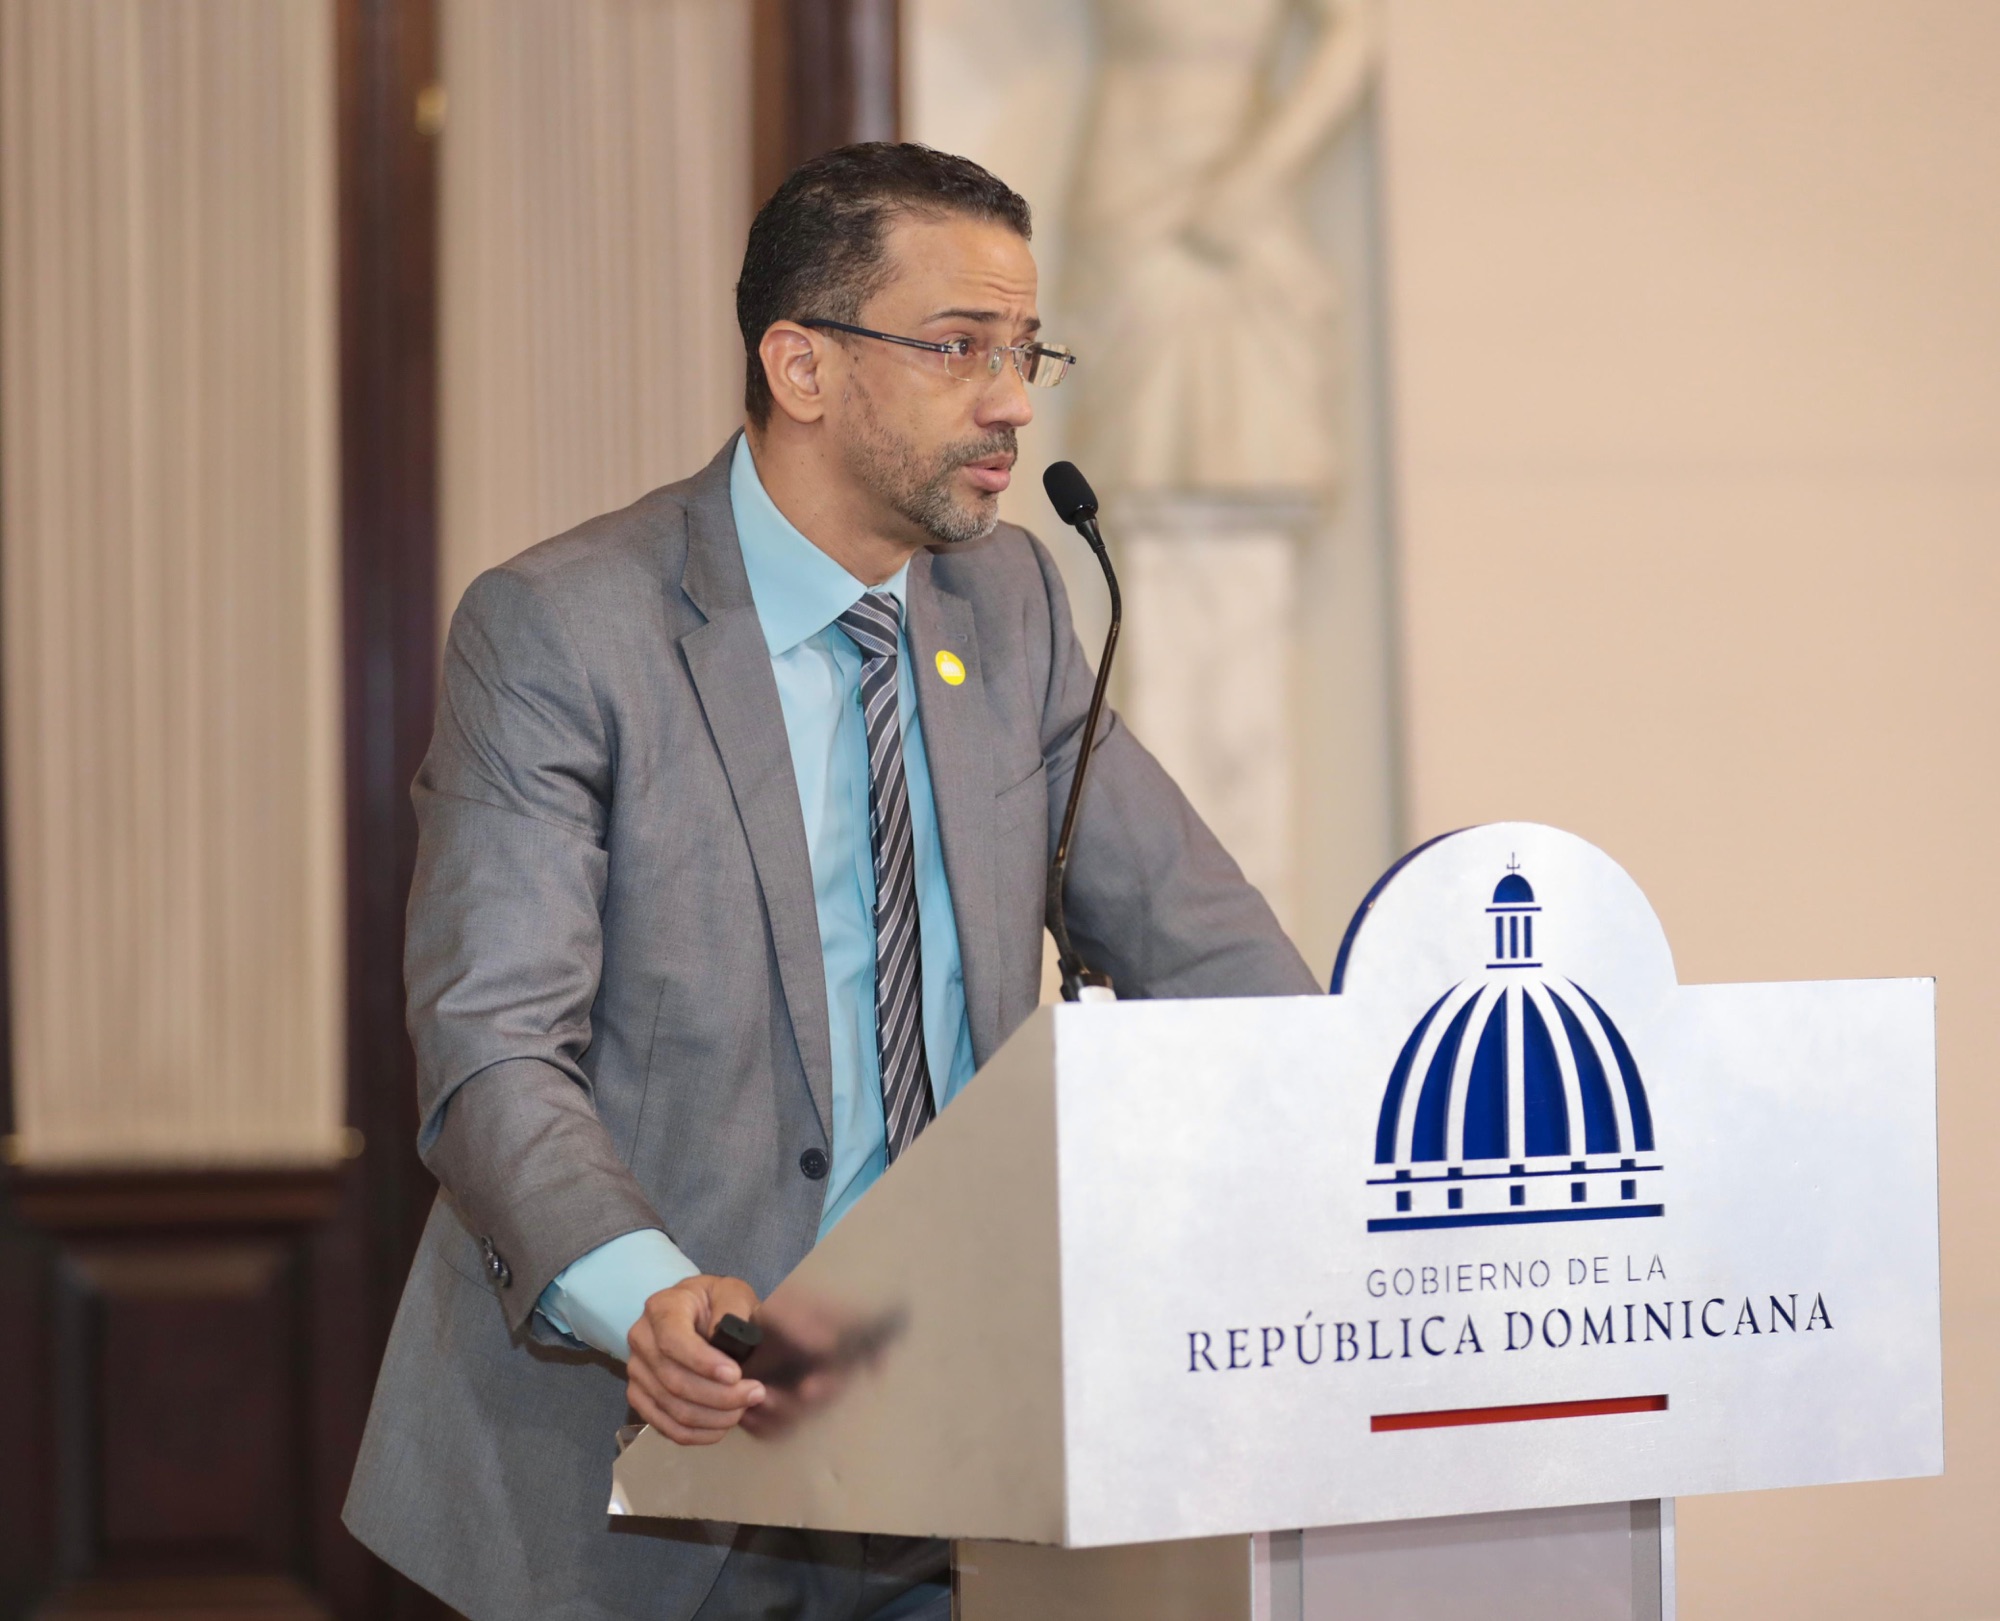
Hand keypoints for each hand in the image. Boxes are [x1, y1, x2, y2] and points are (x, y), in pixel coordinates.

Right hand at [625, 1274, 766, 1446]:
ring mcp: (637, 1371)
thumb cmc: (716, 1303)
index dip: (702, 1363)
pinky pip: (665, 1426)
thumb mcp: (731, 1292)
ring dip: (712, 1417)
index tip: (734, 1375)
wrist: (697, 1314)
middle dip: (719, 1396)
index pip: (672, 1340)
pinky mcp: (640, 1397)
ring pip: (671, 1407)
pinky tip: (721, 1427)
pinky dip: (696, 1434)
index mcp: (662, 1308)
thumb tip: (727, 1336)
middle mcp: (641, 1339)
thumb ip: (733, 1307)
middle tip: (754, 1394)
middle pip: (674, 1380)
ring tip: (743, 1409)